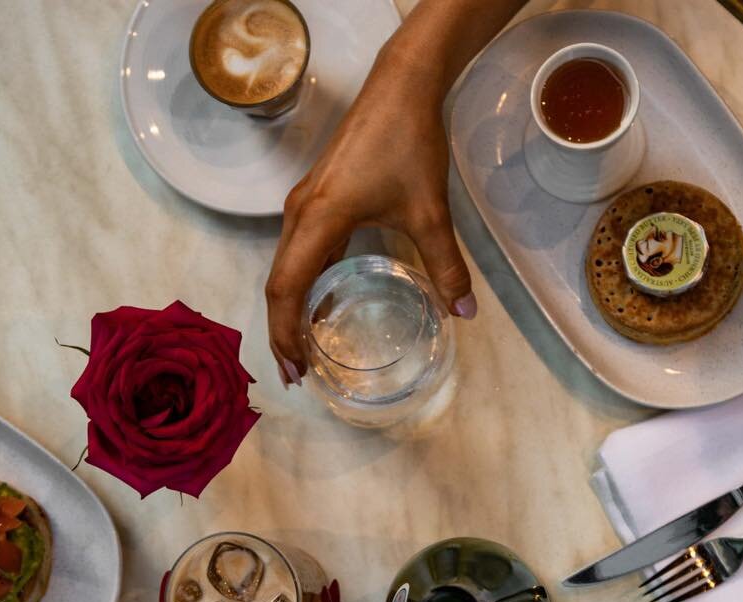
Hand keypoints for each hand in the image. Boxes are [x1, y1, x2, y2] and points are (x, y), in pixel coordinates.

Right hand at [266, 41, 475, 384]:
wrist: (400, 86)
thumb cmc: (407, 143)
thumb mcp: (430, 212)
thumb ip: (446, 265)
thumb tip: (465, 314)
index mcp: (317, 220)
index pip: (286, 290)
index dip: (287, 334)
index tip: (299, 369)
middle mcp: (299, 216)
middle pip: (277, 285)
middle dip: (283, 333)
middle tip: (296, 375)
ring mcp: (304, 207)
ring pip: (285, 270)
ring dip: (290, 311)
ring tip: (303, 349)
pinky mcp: (316, 200)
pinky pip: (299, 253)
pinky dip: (303, 285)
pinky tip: (321, 305)